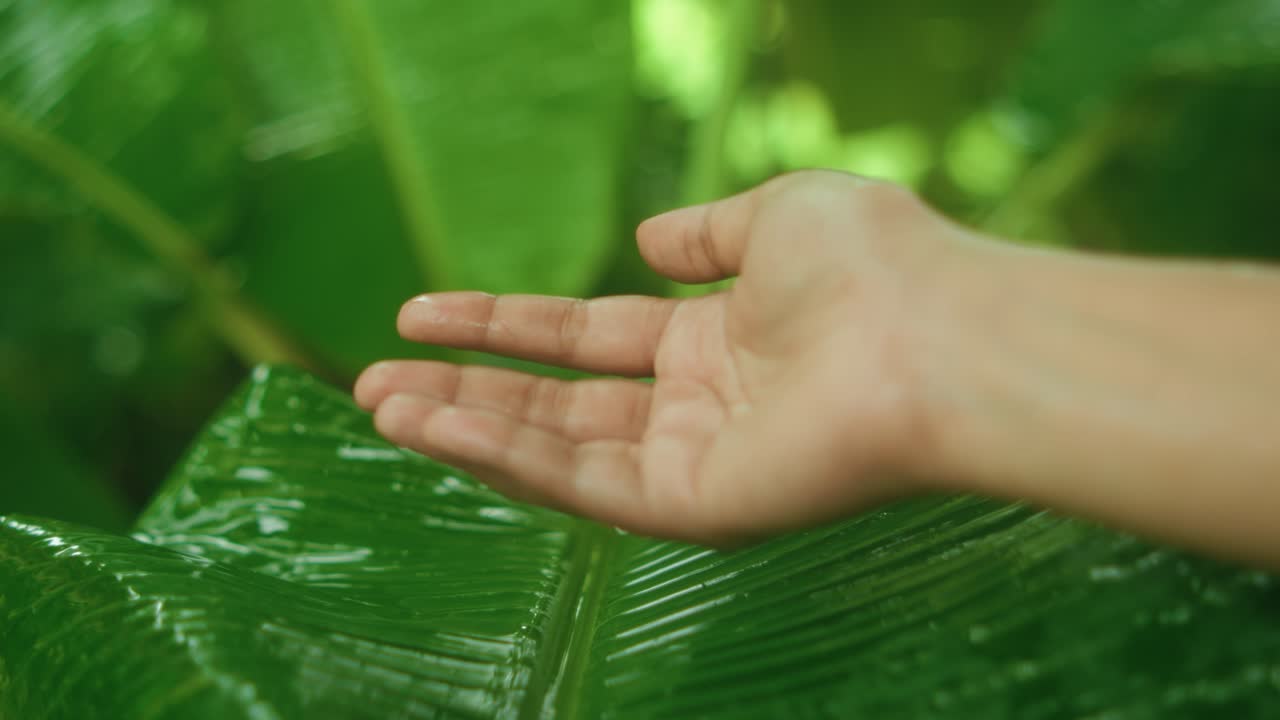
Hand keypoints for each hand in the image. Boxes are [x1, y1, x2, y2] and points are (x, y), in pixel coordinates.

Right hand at [355, 171, 972, 543]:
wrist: (937, 335)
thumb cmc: (873, 265)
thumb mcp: (776, 216)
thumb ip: (707, 233)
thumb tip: (646, 240)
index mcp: (713, 341)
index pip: (585, 338)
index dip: (503, 326)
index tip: (422, 313)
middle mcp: (696, 406)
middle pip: (557, 403)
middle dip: (464, 390)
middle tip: (372, 380)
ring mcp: (694, 461)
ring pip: (557, 451)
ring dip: (465, 429)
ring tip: (378, 405)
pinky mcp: (698, 507)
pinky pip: (584, 486)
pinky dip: (506, 459)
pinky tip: (436, 429)